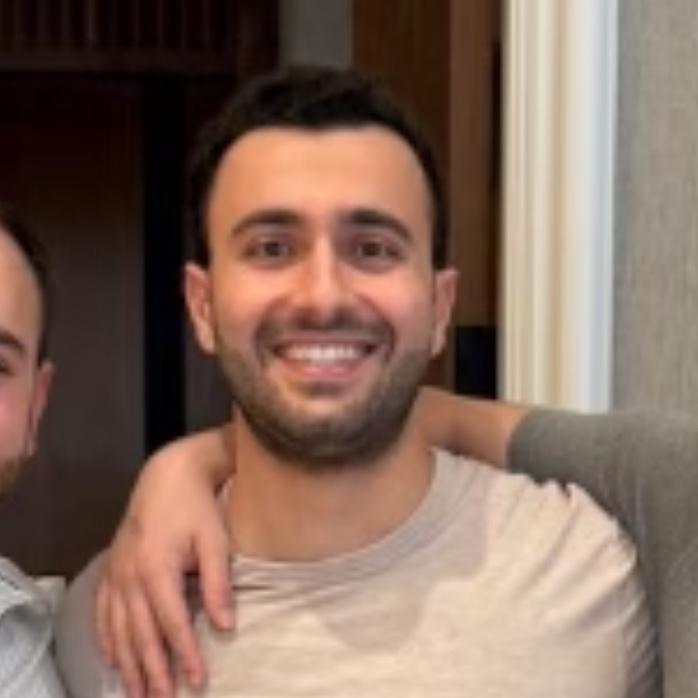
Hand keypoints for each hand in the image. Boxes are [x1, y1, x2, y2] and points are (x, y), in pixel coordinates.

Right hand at [95, 428, 232, 697]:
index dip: (184, 655)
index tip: (196, 682)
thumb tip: (226, 625)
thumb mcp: (214, 539)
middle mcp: (130, 576)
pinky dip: (106, 638)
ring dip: (127, 663)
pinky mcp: (111, 568)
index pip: (172, 623)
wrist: (167, 475)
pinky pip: (102, 611)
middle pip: (140, 634)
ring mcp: (116, 573)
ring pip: (118, 629)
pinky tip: (112, 659)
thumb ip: (218, 583)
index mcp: (157, 569)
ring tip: (135, 694)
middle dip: (152, 671)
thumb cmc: (197, 507)